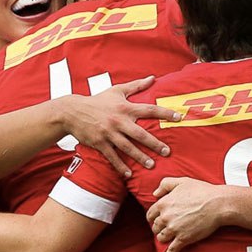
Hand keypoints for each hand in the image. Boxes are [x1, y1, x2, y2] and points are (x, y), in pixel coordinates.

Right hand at [63, 76, 181, 176]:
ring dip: (140, 157)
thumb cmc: (97, 100)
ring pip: (127, 147)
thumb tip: (153, 78)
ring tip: (152, 165)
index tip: (178, 118)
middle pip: (140, 133)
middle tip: (167, 151)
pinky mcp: (100, 143)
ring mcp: (109, 133)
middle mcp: (119, 121)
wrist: (73, 112)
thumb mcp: (116, 90)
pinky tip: (129, 173)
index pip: (149, 110)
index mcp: (125, 107)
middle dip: (154, 143)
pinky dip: (120, 166)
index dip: (165, 113)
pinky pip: (112, 156)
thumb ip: (136, 85)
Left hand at [146, 177, 232, 251]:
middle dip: (159, 228)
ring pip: (161, 238)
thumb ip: (165, 184)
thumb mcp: (182, 181)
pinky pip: (172, 250)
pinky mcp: (183, 239)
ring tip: (168, 238)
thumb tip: (155, 193)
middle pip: (155, 227)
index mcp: (164, 203)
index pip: (150, 214)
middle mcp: (166, 217)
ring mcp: (174, 229)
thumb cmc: (202, 191)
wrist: (217, 204)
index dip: (153, 218)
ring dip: (164, 238)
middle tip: (165, 228)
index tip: (156, 220)